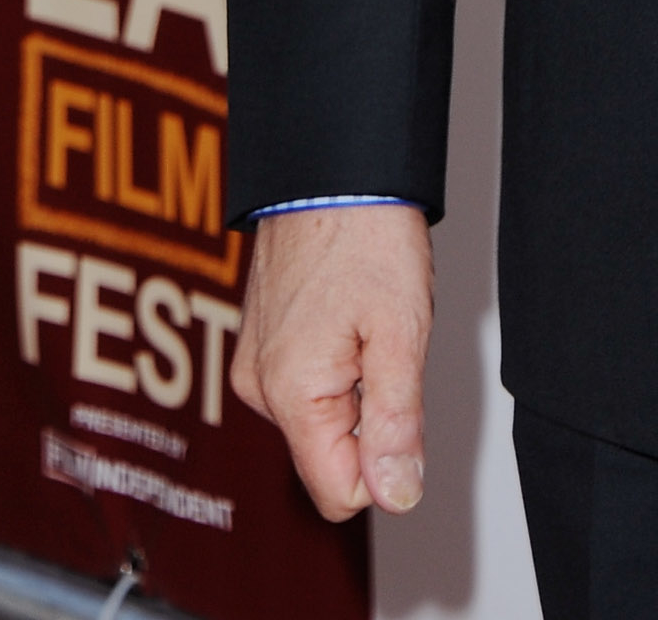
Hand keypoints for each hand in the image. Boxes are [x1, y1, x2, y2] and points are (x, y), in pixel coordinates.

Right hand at [232, 203, 434, 518]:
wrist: (331, 165)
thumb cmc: (365, 232)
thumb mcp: (401, 332)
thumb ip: (395, 421)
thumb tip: (396, 493)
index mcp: (290, 393)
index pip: (337, 492)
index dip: (382, 464)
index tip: (402, 406)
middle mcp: (260, 387)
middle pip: (328, 453)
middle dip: (368, 414)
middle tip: (387, 345)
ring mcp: (255, 362)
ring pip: (319, 416)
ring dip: (353, 385)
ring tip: (369, 319)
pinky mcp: (259, 341)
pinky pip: (304, 382)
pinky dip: (335, 361)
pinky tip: (350, 312)